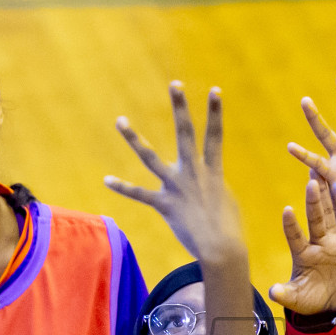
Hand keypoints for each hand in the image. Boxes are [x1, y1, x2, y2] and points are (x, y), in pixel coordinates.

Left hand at [106, 82, 244, 264]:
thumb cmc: (228, 227)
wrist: (222, 250)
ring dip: (134, 139)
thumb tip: (204, 179)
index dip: (216, 112)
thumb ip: (212, 183)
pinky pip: (140, 194)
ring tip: (120, 120)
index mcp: (213, 171)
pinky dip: (123, 187)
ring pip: (151, 158)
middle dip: (181, 108)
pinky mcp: (164, 205)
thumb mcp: (225, 199)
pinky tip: (107, 179)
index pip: (215, 135)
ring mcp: (177, 188)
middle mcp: (193, 174)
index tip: (214, 90)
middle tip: (175, 84)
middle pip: (186, 134)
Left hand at [269, 175, 335, 315]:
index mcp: (303, 255)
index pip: (295, 236)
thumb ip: (286, 294)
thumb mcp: (298, 299)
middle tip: (311, 181)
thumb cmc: (311, 300)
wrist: (333, 301)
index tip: (287, 210)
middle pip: (315, 218)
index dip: (291, 225)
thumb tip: (273, 292)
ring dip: (326, 195)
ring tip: (322, 173)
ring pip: (330, 214)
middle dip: (313, 200)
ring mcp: (332, 241)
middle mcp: (316, 244)